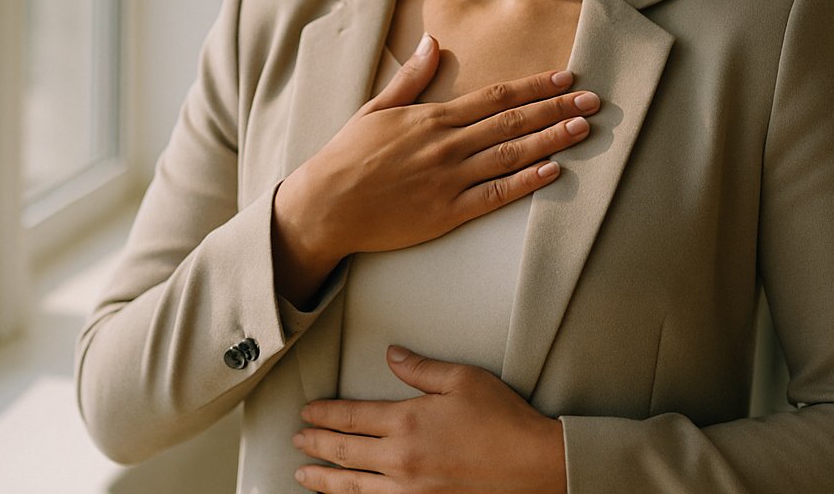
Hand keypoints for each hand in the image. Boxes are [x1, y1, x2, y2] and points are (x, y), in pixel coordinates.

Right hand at [272, 35, 599, 304]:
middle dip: (556, 108)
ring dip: (551, 139)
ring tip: (583, 129)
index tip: (565, 78)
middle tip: (593, 100)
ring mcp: (449, 179)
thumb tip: (432, 42)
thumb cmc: (348, 156)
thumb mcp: (376, 108)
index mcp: (432, 118)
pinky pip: (496, 196)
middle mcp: (447, 145)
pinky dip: (527, 183)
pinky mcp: (447, 212)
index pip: (495, 96)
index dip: (534, 86)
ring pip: (512, 154)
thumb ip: (411, 78)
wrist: (326, 205)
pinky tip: (553, 171)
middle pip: (513, 121)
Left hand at [293, 346, 566, 493]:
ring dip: (324, 481)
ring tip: (303, 475)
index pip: (351, 417)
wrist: (536, 466)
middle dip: (315, 444)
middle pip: (344, 452)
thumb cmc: (503, 421)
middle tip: (297, 439)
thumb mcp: (462, 379)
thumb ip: (420, 368)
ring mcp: (411, 491)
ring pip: (353, 487)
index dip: (325, 413)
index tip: (307, 411)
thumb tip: (391, 354)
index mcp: (408, 422)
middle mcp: (401, 460)